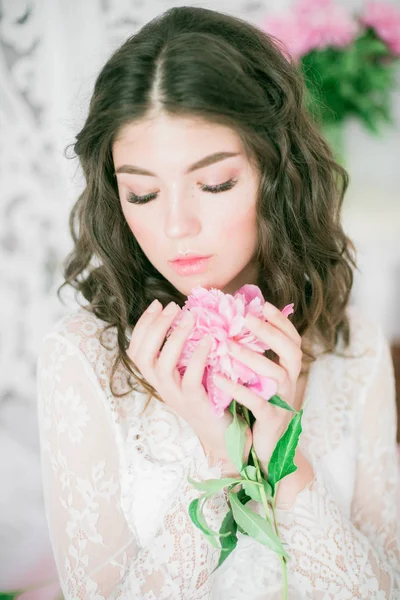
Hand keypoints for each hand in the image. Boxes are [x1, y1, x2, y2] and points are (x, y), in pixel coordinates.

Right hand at [128, 300, 251, 475]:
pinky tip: (208, 340)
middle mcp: (161, 387)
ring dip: (174, 337)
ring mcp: (175, 397)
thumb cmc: (209, 396)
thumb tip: (189, 316)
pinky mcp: (195, 404)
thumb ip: (185, 350)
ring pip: (162, 365)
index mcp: (157, 378)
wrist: (222, 433)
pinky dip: (197, 356)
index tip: (157, 304)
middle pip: (143, 355)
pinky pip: (190, 378)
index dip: (143, 325)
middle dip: (155, 327)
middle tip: (172, 306)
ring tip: (189, 317)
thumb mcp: (190, 371)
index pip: (136, 350)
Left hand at [213, 300, 302, 475]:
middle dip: (270, 333)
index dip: (281, 321)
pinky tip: (218, 378)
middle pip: (291, 351)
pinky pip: (257, 402)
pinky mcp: (272, 419)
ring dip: (252, 358)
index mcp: (288, 368)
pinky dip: (238, 389)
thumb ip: (253, 353)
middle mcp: (291, 381)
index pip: (292, 339)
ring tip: (228, 346)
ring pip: (276, 374)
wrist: (265, 448)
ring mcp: (284, 400)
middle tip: (247, 319)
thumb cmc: (258, 405)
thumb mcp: (259, 377)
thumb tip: (235, 322)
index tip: (263, 305)